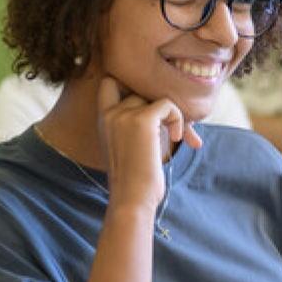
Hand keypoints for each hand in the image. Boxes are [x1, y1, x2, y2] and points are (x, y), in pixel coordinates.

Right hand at [97, 78, 201, 209]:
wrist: (132, 200)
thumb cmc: (136, 180)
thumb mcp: (130, 145)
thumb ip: (137, 123)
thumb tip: (164, 104)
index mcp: (103, 119)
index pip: (110, 82)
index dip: (131, 86)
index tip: (150, 108)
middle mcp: (110, 113)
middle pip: (142, 90)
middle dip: (161, 106)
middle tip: (174, 128)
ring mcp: (124, 115)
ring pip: (156, 97)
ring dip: (172, 115)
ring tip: (176, 136)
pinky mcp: (143, 120)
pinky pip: (168, 105)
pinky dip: (178, 119)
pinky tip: (175, 139)